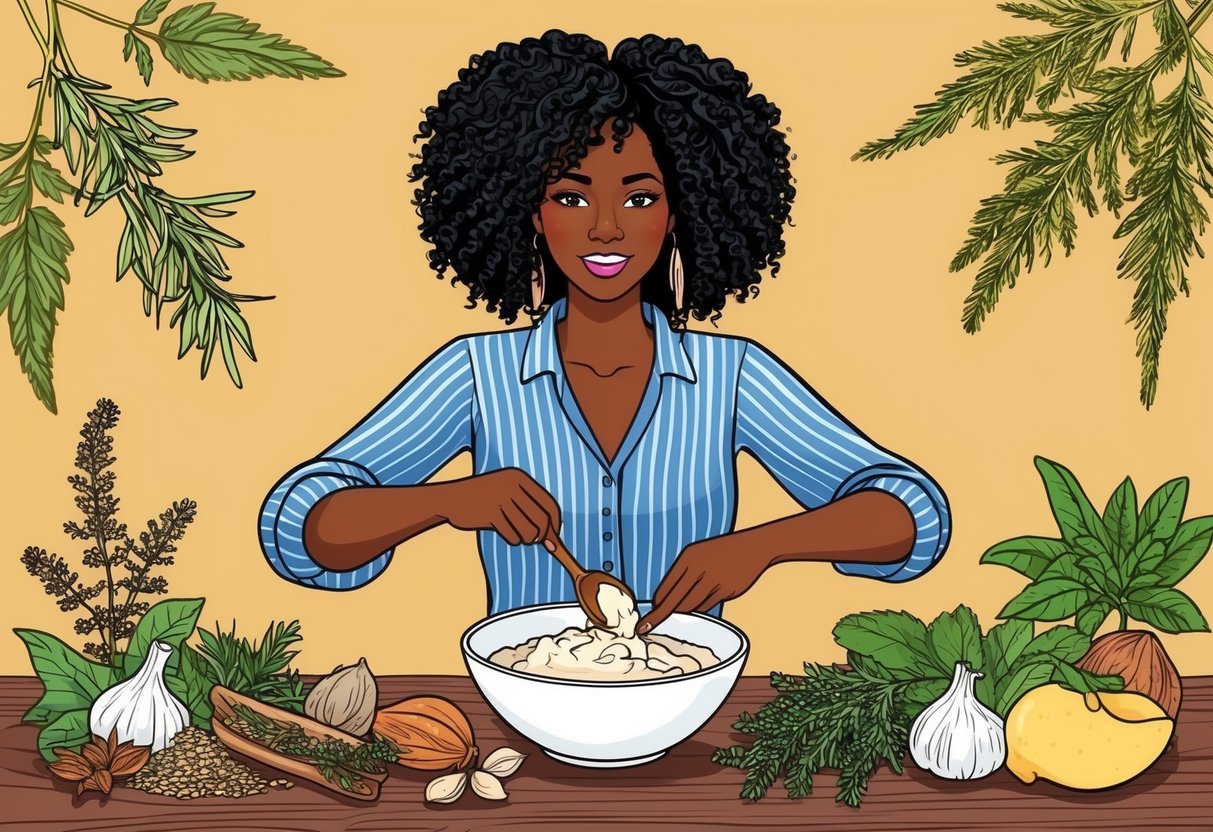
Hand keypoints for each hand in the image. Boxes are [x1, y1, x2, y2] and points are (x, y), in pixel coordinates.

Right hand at [440, 468, 561, 546]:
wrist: (451, 499)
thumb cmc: (484, 500)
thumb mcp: (508, 496)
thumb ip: (531, 511)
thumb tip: (553, 539)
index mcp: (519, 478)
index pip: (550, 504)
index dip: (555, 524)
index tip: (554, 537)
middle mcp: (512, 486)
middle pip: (542, 520)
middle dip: (543, 536)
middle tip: (536, 542)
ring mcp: (500, 499)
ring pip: (529, 531)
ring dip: (526, 539)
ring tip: (518, 536)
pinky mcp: (489, 513)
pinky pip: (512, 536)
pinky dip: (513, 540)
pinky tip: (506, 534)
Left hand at [637, 536, 767, 633]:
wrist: (753, 548)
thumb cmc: (721, 553)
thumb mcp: (697, 556)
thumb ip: (682, 576)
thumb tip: (665, 601)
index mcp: (688, 558)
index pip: (665, 589)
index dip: (656, 606)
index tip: (647, 618)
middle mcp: (698, 569)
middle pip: (674, 602)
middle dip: (659, 617)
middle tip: (645, 627)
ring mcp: (713, 580)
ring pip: (691, 607)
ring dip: (684, 613)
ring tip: (686, 609)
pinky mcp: (726, 590)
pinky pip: (707, 606)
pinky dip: (702, 608)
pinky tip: (706, 600)